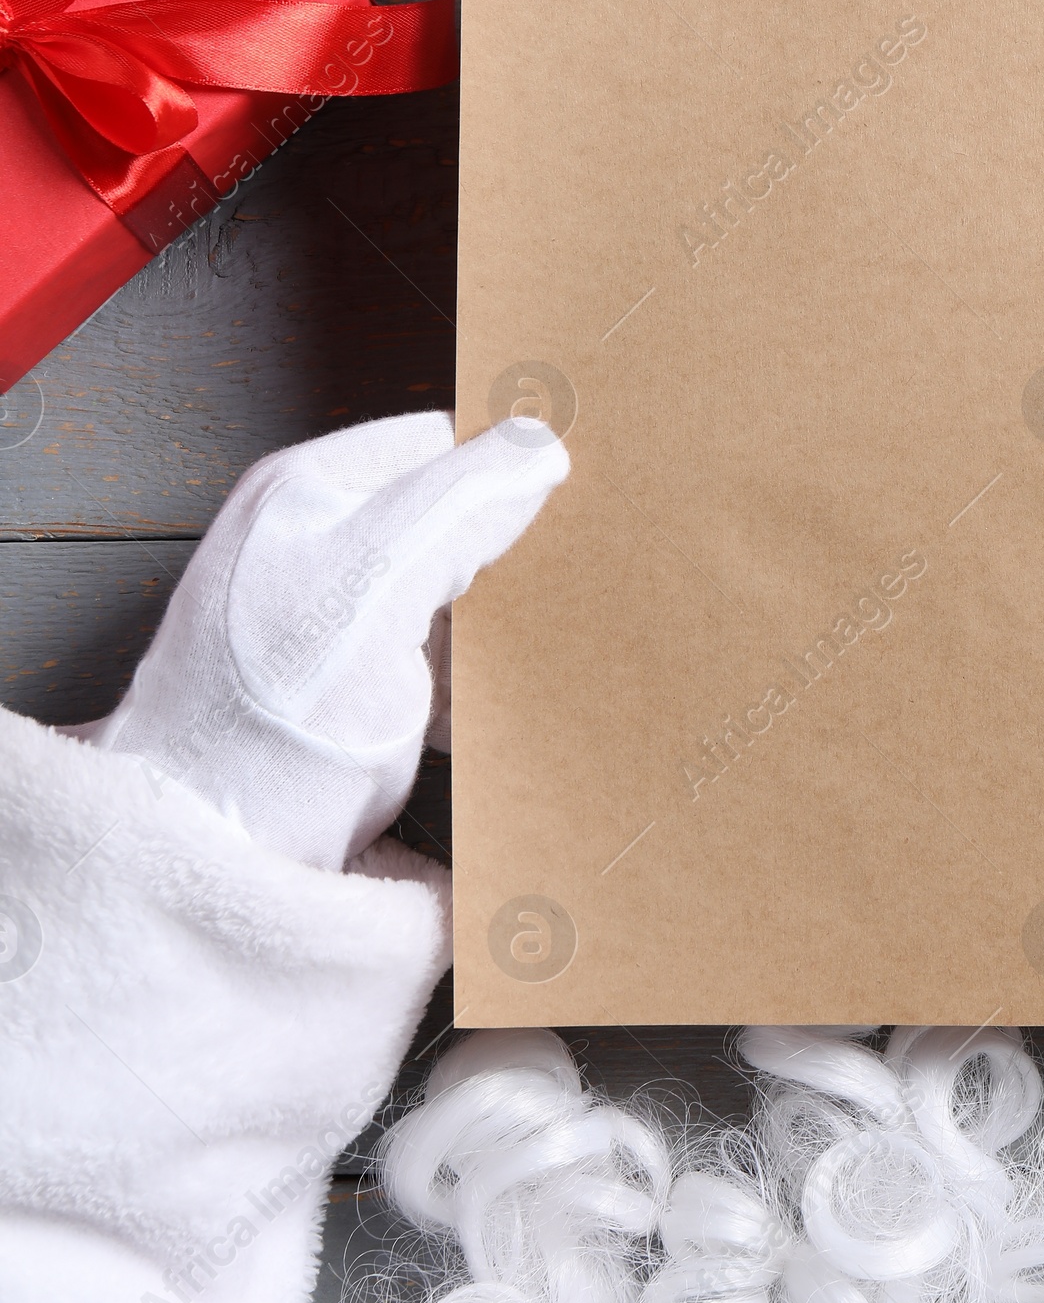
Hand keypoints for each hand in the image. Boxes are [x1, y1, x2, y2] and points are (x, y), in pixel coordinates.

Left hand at [92, 410, 567, 869]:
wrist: (202, 862)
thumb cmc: (260, 719)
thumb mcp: (370, 585)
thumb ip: (457, 505)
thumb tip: (541, 445)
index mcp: (310, 491)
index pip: (437, 441)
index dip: (506, 461)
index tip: (580, 488)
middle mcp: (321, 547)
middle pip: (449, 515)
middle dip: (515, 548)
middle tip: (582, 570)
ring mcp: (341, 625)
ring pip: (456, 593)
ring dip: (508, 623)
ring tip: (566, 636)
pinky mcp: (360, 697)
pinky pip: (446, 666)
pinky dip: (487, 683)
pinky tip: (521, 700)